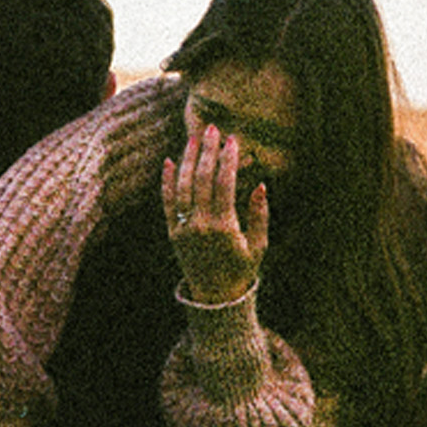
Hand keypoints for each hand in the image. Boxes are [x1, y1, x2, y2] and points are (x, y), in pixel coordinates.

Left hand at [162, 124, 268, 302]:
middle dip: (207, 151)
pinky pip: (167, 202)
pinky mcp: (172, 232)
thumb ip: (259, 215)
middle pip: (202, 179)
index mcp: (224, 227)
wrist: (215, 297)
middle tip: (212, 129)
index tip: (233, 140)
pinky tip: (170, 161)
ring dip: (188, 160)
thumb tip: (259, 185)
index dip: (228, 159)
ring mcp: (184, 228)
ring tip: (193, 138)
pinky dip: (167, 181)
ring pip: (183, 186)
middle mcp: (201, 225)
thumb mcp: (259, 246)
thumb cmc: (241, 269)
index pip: (225, 183)